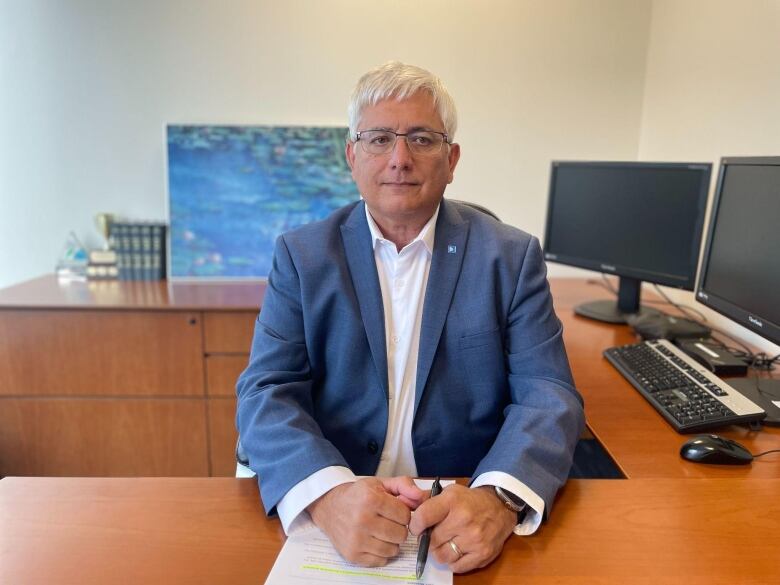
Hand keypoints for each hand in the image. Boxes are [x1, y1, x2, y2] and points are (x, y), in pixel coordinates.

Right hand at [307, 476, 426, 565]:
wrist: (329, 507)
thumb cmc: (358, 495)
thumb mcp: (380, 483)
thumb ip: (404, 485)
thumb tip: (421, 496)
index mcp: (370, 499)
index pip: (405, 515)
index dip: (403, 513)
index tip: (394, 510)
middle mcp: (362, 520)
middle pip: (401, 534)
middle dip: (398, 527)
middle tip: (388, 521)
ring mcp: (356, 540)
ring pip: (393, 550)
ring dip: (391, 541)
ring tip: (381, 531)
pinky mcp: (352, 555)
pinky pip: (381, 561)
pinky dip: (381, 553)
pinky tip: (373, 540)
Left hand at [409, 484, 516, 572]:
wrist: (500, 507)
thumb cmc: (470, 500)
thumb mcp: (449, 493)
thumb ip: (427, 500)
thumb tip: (405, 505)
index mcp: (452, 501)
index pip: (423, 517)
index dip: (415, 525)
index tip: (416, 527)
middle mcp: (463, 519)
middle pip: (431, 540)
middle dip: (428, 539)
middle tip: (433, 535)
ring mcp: (474, 539)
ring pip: (441, 556)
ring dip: (439, 552)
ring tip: (445, 543)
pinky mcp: (482, 554)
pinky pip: (456, 566)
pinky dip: (453, 561)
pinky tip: (456, 550)